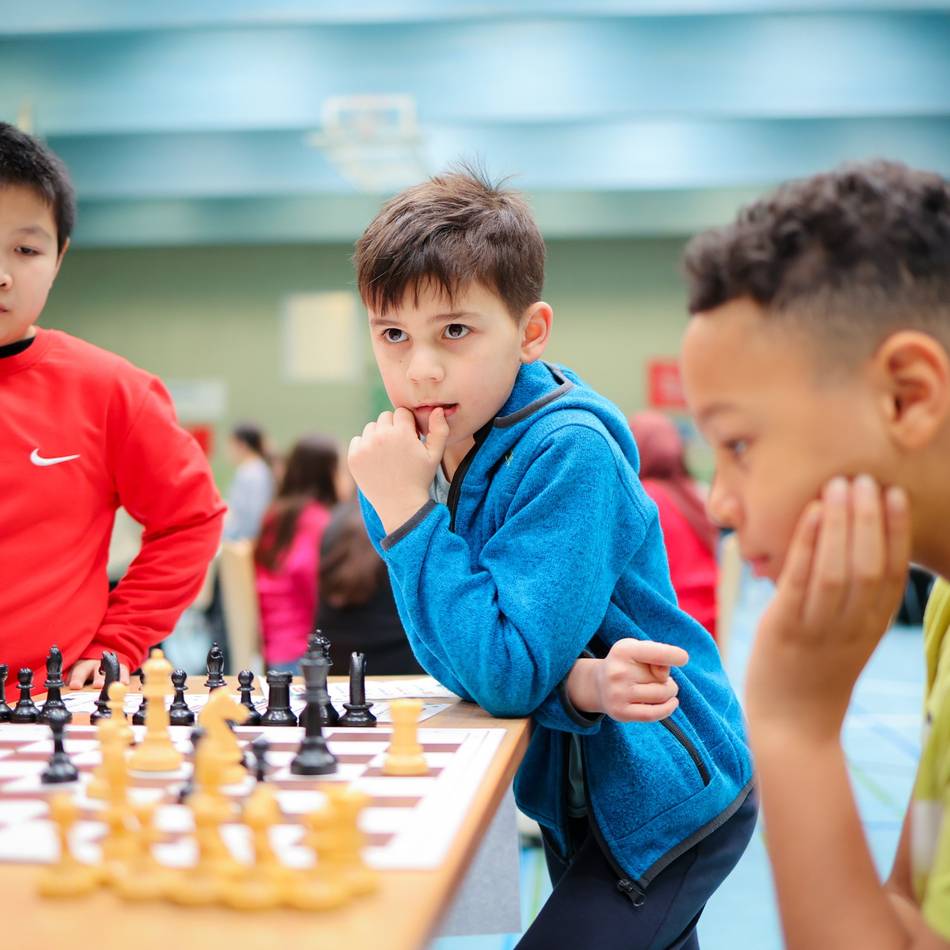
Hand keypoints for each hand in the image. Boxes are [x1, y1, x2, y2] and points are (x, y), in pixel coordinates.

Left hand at [67, 659, 130, 689]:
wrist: (102, 660)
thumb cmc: (86, 675)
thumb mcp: (77, 679)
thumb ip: (74, 686)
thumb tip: (67, 698)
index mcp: (82, 668)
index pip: (79, 673)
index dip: (77, 679)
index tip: (75, 686)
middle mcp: (96, 666)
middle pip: (97, 672)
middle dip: (98, 679)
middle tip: (98, 685)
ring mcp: (110, 667)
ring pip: (111, 671)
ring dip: (111, 678)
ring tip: (112, 685)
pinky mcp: (121, 669)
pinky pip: (123, 672)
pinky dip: (123, 678)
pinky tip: (124, 683)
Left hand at [348, 407, 449, 533]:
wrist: (400, 506)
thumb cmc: (420, 479)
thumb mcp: (435, 455)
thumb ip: (440, 429)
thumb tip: (438, 409)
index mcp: (402, 433)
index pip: (401, 412)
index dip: (408, 425)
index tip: (411, 438)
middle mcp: (381, 437)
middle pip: (385, 417)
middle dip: (393, 428)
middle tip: (399, 447)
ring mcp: (365, 447)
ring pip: (371, 427)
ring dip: (378, 436)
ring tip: (388, 455)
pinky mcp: (353, 457)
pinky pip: (357, 440)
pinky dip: (365, 447)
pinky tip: (376, 461)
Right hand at [566, 638, 688, 721]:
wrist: (599, 684)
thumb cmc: (627, 663)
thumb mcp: (638, 649)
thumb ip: (657, 655)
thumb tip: (664, 676)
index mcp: (623, 650)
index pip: (656, 653)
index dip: (674, 656)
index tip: (683, 658)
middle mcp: (618, 672)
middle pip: (662, 678)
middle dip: (667, 679)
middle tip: (658, 678)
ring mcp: (617, 693)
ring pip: (661, 696)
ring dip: (669, 693)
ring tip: (661, 688)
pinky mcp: (620, 712)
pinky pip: (654, 714)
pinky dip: (668, 709)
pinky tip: (672, 703)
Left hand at [745, 476, 909, 742]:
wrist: (791, 728)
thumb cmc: (815, 675)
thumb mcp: (850, 639)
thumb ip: (857, 602)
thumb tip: (854, 550)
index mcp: (872, 627)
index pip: (892, 572)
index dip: (896, 531)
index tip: (895, 494)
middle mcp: (851, 627)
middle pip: (868, 565)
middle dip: (869, 517)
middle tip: (864, 477)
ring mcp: (818, 630)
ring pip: (837, 569)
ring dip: (840, 523)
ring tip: (839, 485)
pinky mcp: (784, 630)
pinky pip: (798, 580)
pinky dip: (805, 543)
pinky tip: (808, 513)